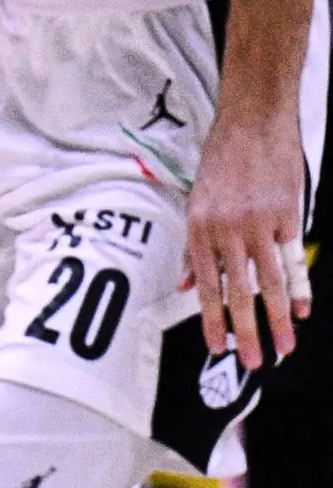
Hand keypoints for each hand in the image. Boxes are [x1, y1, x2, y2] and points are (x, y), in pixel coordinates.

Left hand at [186, 98, 310, 367]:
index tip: (217, 347)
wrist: (252, 125)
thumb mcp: (196, 203)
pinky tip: (302, 309)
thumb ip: (193, 247)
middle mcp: (226, 231)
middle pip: (237, 291)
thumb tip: (184, 284)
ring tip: (284, 346)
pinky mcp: (287, 216)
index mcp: (199, 229)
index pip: (205, 285)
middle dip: (245, 330)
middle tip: (252, 361)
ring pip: (269, 282)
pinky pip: (292, 259)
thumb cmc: (222, 165)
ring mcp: (259, 224)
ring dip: (277, 318)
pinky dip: (299, 287)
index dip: (210, 320)